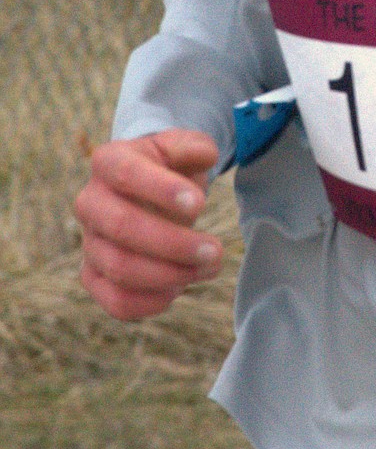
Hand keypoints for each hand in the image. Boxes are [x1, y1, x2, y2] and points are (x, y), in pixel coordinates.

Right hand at [75, 129, 222, 320]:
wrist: (152, 191)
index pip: (126, 174)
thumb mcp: (182, 147)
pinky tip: (180, 288)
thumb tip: (205, 156)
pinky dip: (149, 302)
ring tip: (207, 267)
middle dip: (173, 242)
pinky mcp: (95, 276)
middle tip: (214, 250)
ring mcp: (89, 242)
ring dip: (169, 274)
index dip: (161, 190)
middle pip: (122, 226)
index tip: (200, 205)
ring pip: (120, 267)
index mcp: (108, 161)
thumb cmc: (169, 167)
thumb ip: (193, 146)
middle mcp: (90, 203)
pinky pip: (115, 300)